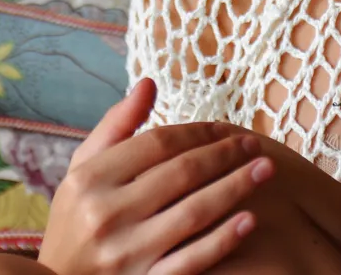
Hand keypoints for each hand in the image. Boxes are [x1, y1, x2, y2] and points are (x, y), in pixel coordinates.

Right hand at [38, 78, 274, 274]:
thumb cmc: (75, 220)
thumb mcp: (83, 170)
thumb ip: (116, 127)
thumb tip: (149, 83)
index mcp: (90, 179)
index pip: (156, 144)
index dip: (197, 132)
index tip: (226, 128)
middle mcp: (106, 215)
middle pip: (180, 174)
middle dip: (225, 155)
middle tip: (255, 145)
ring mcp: (126, 254)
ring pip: (193, 213)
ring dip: (235, 188)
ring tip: (265, 171)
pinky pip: (192, 260)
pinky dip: (223, 240)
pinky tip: (250, 220)